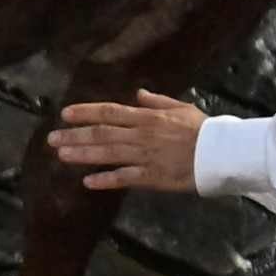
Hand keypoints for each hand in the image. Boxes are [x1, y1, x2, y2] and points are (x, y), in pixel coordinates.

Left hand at [45, 96, 203, 193]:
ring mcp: (145, 156)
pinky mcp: (153, 176)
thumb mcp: (182, 109)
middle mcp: (142, 135)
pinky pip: (124, 178)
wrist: (224, 152)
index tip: (64, 114)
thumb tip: (138, 94)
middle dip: (75, 135)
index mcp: (149, 117)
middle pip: (102, 133)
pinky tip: (87, 181)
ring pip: (108, 153)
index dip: (86, 112)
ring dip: (82, 154)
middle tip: (51, 138)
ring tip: (61, 155)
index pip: (110, 112)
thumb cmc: (205, 130)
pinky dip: (105, 179)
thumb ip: (157, 102)